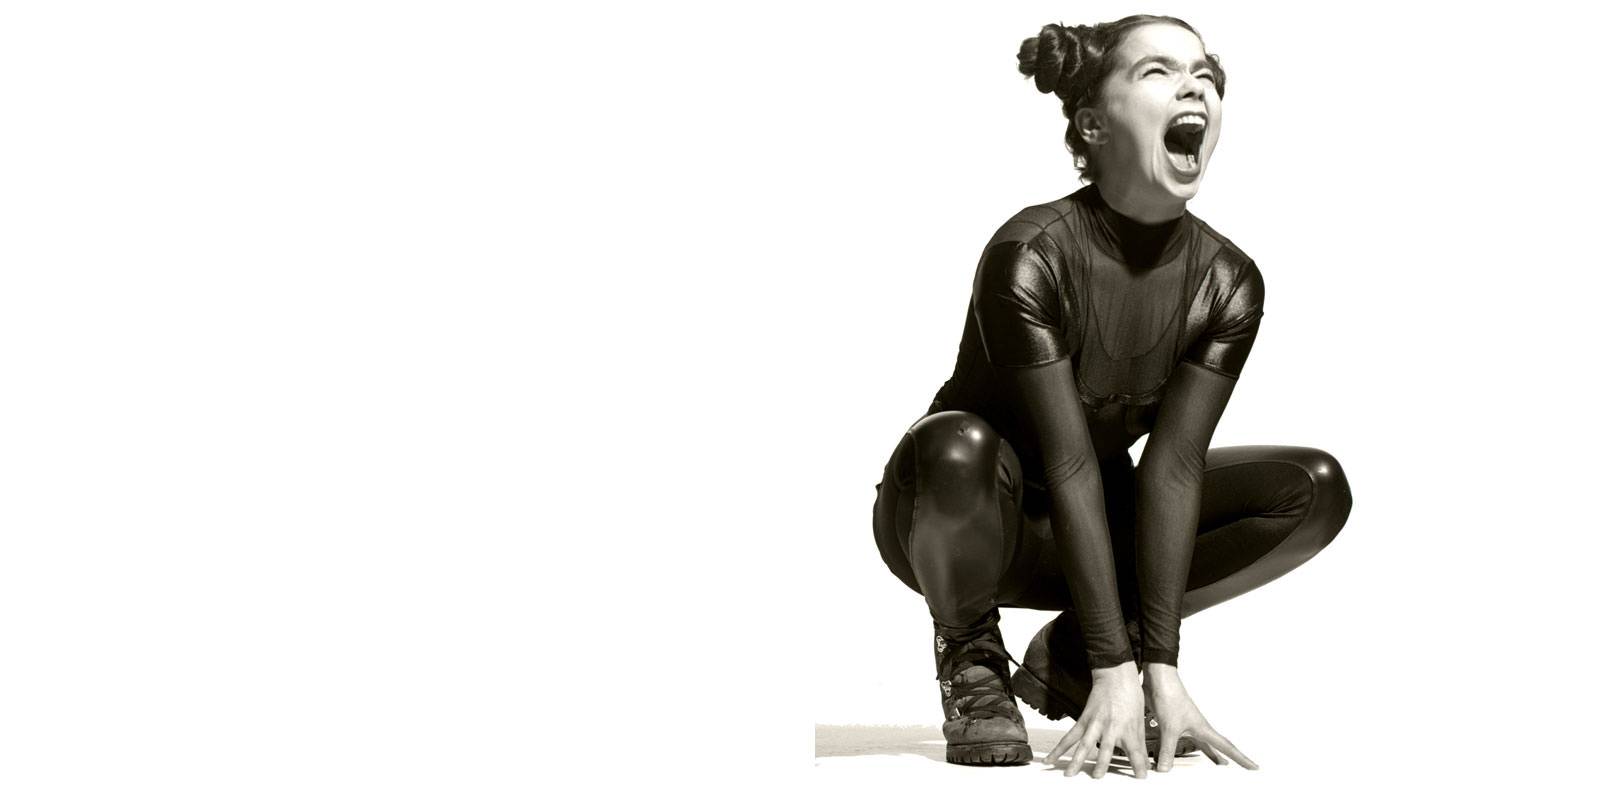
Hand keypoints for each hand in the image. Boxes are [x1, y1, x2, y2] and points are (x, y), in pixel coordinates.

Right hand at [1045, 660, 1147, 777]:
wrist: (1116, 676)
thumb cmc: (1130, 696)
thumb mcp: (1140, 721)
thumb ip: (1139, 743)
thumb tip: (1144, 762)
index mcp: (1128, 729)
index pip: (1136, 752)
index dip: (1138, 766)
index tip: (1140, 777)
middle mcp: (1111, 728)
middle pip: (1105, 750)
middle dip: (1102, 765)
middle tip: (1097, 777)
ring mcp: (1096, 724)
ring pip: (1084, 744)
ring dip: (1076, 760)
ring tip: (1069, 773)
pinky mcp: (1084, 720)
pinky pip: (1070, 736)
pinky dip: (1060, 748)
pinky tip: (1051, 758)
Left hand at [1142, 663, 1257, 771]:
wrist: (1159, 680)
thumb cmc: (1170, 697)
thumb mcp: (1169, 728)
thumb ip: (1168, 750)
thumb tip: (1166, 770)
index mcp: (1203, 729)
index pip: (1227, 747)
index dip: (1242, 758)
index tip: (1254, 767)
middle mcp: (1197, 727)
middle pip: (1215, 746)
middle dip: (1225, 757)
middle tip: (1236, 766)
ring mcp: (1186, 724)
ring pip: (1200, 743)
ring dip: (1208, 752)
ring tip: (1216, 761)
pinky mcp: (1173, 722)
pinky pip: (1181, 740)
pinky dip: (1181, 747)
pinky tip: (1178, 749)